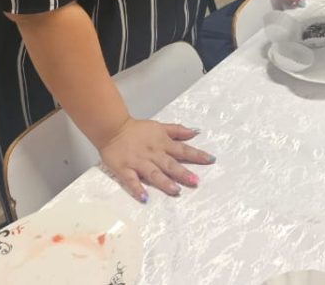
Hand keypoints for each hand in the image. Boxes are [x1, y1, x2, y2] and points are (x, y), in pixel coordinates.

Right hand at [98, 118, 213, 201]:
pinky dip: (137, 188)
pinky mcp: (124, 169)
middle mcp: (153, 154)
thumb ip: (177, 130)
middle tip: (196, 182)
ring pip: (153, 173)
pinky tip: (144, 198)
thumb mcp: (160, 126)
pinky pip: (131, 180)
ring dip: (164, 182)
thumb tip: (195, 132)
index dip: (197, 155)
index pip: (183, 149)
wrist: (113, 128)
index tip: (211, 160)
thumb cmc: (138, 129)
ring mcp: (139, 162)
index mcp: (162, 143)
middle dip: (183, 172)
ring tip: (175, 190)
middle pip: (170, 164)